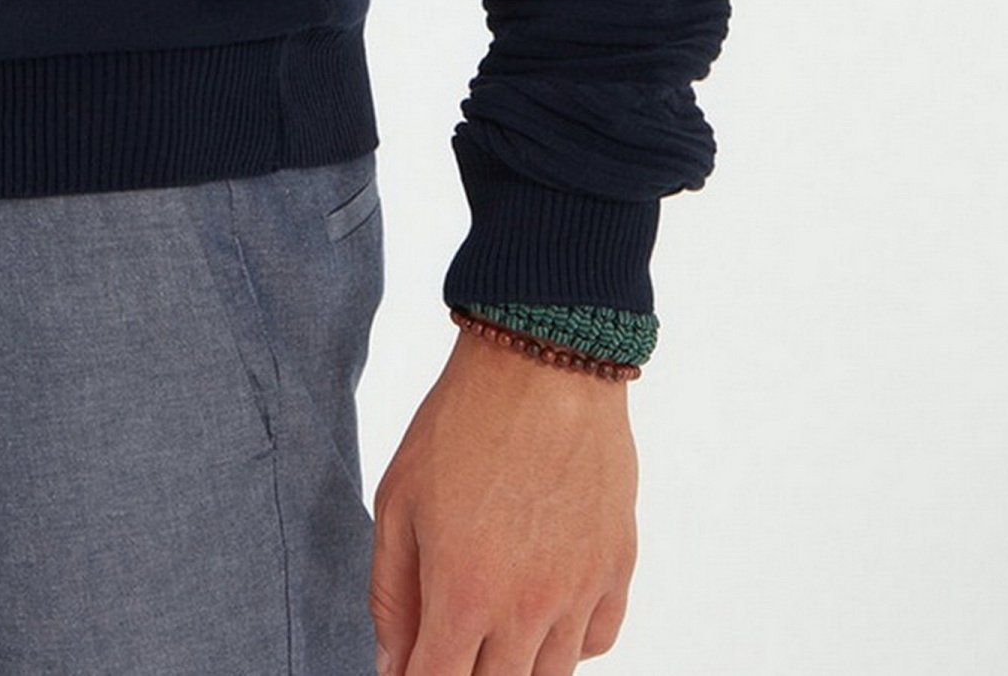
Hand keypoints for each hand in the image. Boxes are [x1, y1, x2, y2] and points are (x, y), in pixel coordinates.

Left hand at [368, 328, 637, 675]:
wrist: (543, 362)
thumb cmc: (462, 422)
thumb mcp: (399, 499)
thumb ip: (391, 592)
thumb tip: (390, 663)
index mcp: (463, 591)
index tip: (409, 672)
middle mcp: (527, 607)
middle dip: (465, 674)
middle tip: (449, 638)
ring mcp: (579, 592)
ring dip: (515, 662)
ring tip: (490, 624)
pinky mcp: (617, 568)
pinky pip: (596, 641)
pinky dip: (568, 641)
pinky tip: (541, 609)